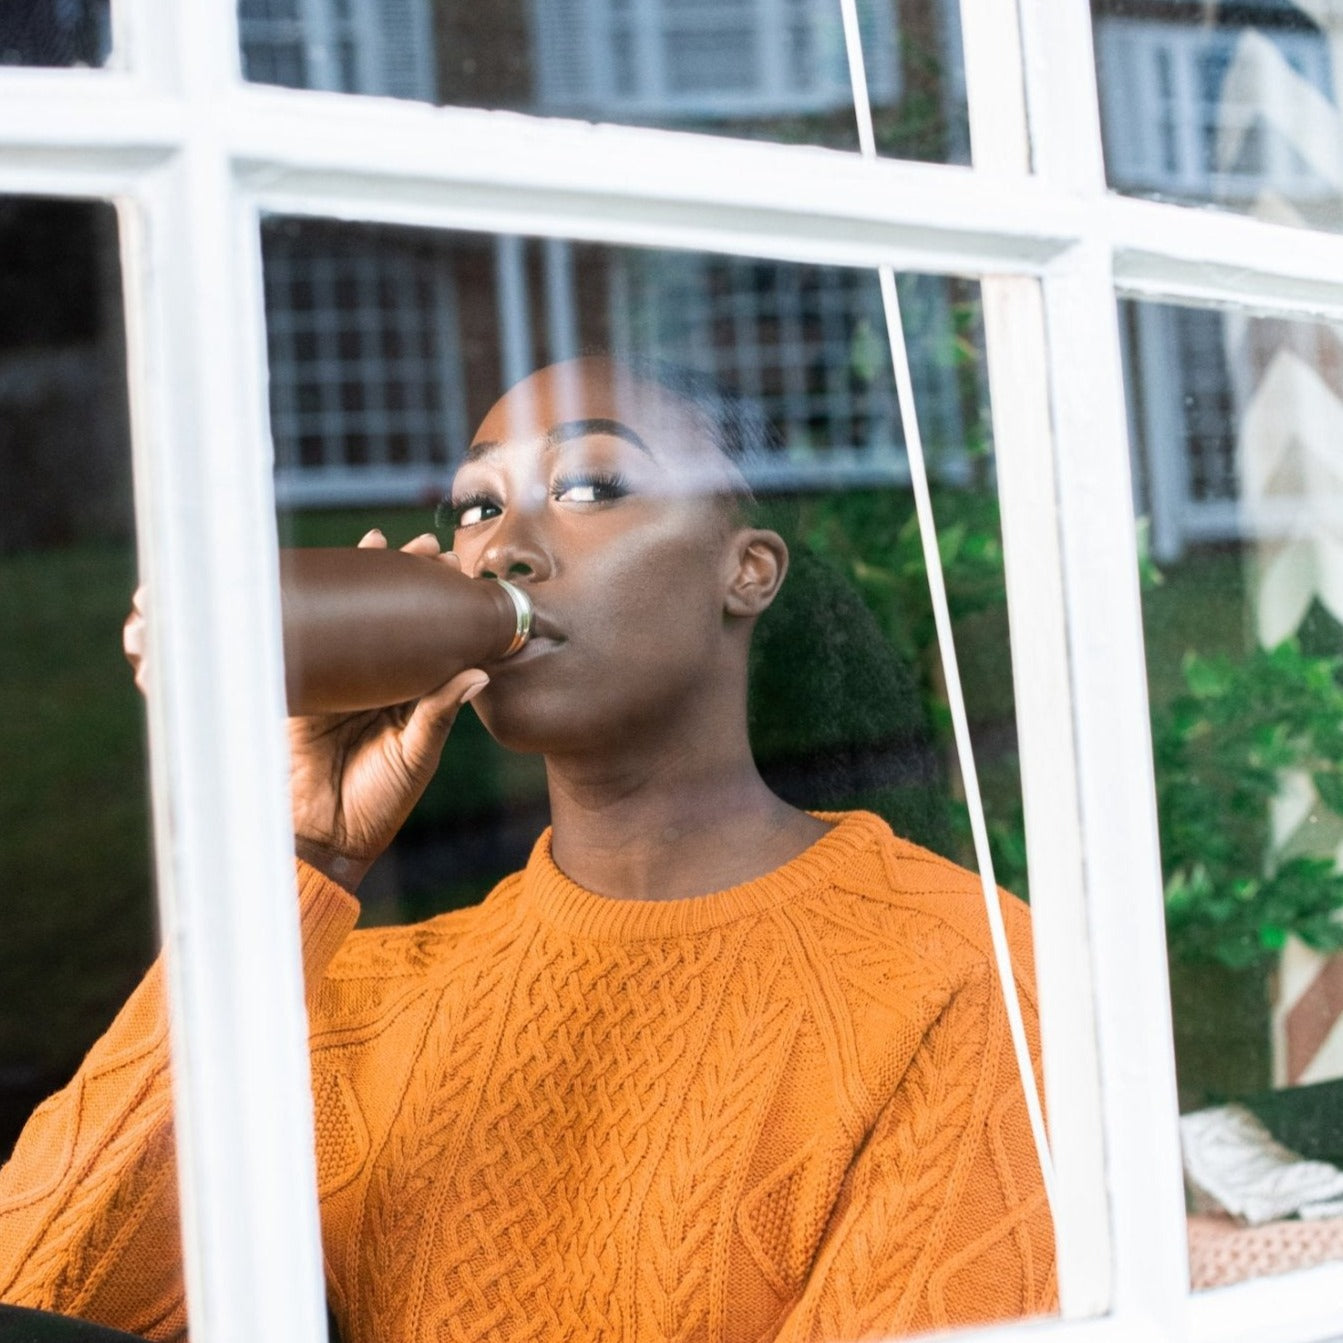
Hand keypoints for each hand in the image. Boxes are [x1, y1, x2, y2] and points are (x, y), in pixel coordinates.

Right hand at [122, 532, 487, 891]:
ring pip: (357, 618)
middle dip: (409, 579)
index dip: (445, 607)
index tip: (461, 572)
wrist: (324, 833)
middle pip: (395, 618)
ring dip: (366, 580)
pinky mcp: (307, 685)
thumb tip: (479, 671)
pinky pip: (314, 637)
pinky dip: (320, 605)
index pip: (434, 639)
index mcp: (413, 695)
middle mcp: (380, 679)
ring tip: (380, 543)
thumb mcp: (417, 754)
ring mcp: (342, 678)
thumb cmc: (378, 802)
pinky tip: (331, 574)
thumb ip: (440, 713)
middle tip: (427, 547)